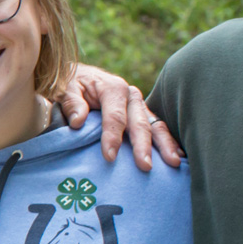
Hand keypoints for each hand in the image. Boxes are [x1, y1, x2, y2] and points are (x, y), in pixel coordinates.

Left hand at [61, 64, 182, 170]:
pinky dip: (168, 140)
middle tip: (145, 166)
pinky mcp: (143, 114)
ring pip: (155, 125)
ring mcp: (140, 105)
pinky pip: (158, 127)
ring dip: (164, 144)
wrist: (81, 77)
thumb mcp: (65, 89)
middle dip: (143, 145)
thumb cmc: (72, 86)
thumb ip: (71, 103)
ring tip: (174, 163)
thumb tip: (78, 121)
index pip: (115, 117)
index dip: (112, 137)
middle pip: (139, 123)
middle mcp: (131, 95)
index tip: (109, 157)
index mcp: (113, 88)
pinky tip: (177, 155)